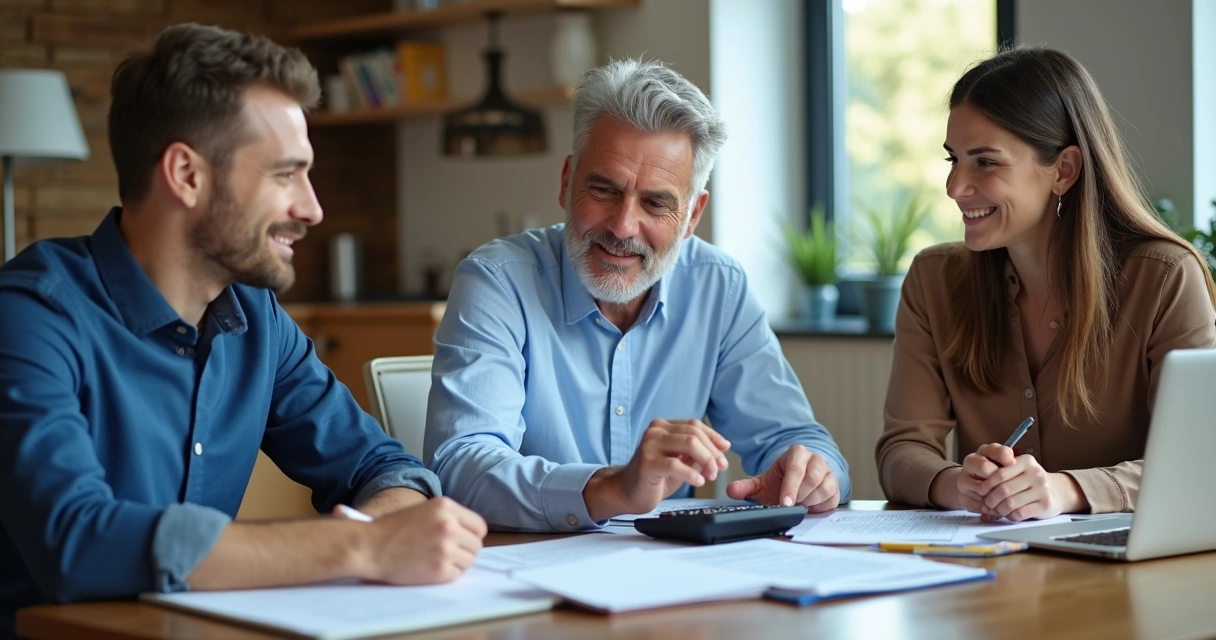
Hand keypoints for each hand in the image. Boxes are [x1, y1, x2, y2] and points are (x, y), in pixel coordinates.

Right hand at [357, 497, 486, 583]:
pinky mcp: (439, 570)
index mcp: (445, 507)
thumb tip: (470, 533)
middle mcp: (449, 525)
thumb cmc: (391, 529)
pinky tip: (429, 569)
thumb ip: (448, 517)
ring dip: (456, 563)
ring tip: (436, 560)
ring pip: (469, 561)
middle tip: (446, 554)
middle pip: (476, 545)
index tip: (462, 541)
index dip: (471, 535)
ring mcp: (445, 548)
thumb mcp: (423, 510)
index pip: (479, 526)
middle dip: (464, 550)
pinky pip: (456, 575)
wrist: (369, 547)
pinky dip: (446, 575)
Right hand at [584, 419, 729, 519]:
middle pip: (694, 434)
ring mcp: (649, 445)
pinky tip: (699, 481)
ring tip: (710, 476)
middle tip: (719, 468)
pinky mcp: (647, 463)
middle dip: (712, 452)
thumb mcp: (679, 460)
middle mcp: (655, 431)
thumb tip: (721, 448)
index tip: (725, 450)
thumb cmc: (653, 477)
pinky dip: (692, 473)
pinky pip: (676, 464)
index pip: (694, 425)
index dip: (713, 437)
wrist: (626, 492)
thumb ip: (695, 453)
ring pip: (688, 444)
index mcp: (663, 427)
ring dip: (706, 460)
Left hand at [725, 445, 839, 512]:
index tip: (784, 503)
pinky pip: (832, 498)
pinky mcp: (835, 486)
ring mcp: (827, 472)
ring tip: (798, 507)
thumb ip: (746, 486)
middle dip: (800, 495)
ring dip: (810, 501)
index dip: (790, 487)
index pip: (796, 468)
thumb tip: (731, 491)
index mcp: (797, 454)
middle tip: (790, 508)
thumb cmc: (781, 482)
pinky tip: (809, 509)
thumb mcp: (763, 483)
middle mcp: (815, 460)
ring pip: (824, 488)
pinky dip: (820, 507)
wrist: (798, 485)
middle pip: (812, 478)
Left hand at [960, 444, 1084, 521]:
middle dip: (990, 500)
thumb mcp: (1018, 469)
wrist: (1057, 491)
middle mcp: (1035, 473)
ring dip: (998, 510)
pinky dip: (1010, 516)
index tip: (980, 491)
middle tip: (986, 505)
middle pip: (1003, 490)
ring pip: (1010, 503)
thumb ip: (1001, 472)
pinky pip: (1020, 513)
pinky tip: (1009, 514)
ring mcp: (1042, 489)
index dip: (986, 485)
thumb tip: (980, 489)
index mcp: (1025, 461)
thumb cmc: (1030, 481)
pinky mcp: (1045, 504)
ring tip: (995, 511)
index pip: (999, 474)